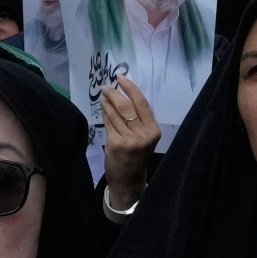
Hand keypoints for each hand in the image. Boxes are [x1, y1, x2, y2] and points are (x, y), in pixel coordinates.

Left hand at [101, 73, 160, 209]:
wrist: (129, 180)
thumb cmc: (136, 157)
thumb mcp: (143, 139)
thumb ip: (137, 120)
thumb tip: (122, 95)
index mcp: (154, 131)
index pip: (142, 103)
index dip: (130, 88)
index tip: (120, 76)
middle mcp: (144, 135)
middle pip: (127, 106)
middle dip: (114, 93)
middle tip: (105, 87)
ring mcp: (130, 140)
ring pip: (115, 114)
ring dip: (107, 103)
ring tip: (103, 97)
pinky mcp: (116, 144)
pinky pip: (108, 124)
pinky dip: (105, 115)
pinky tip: (103, 110)